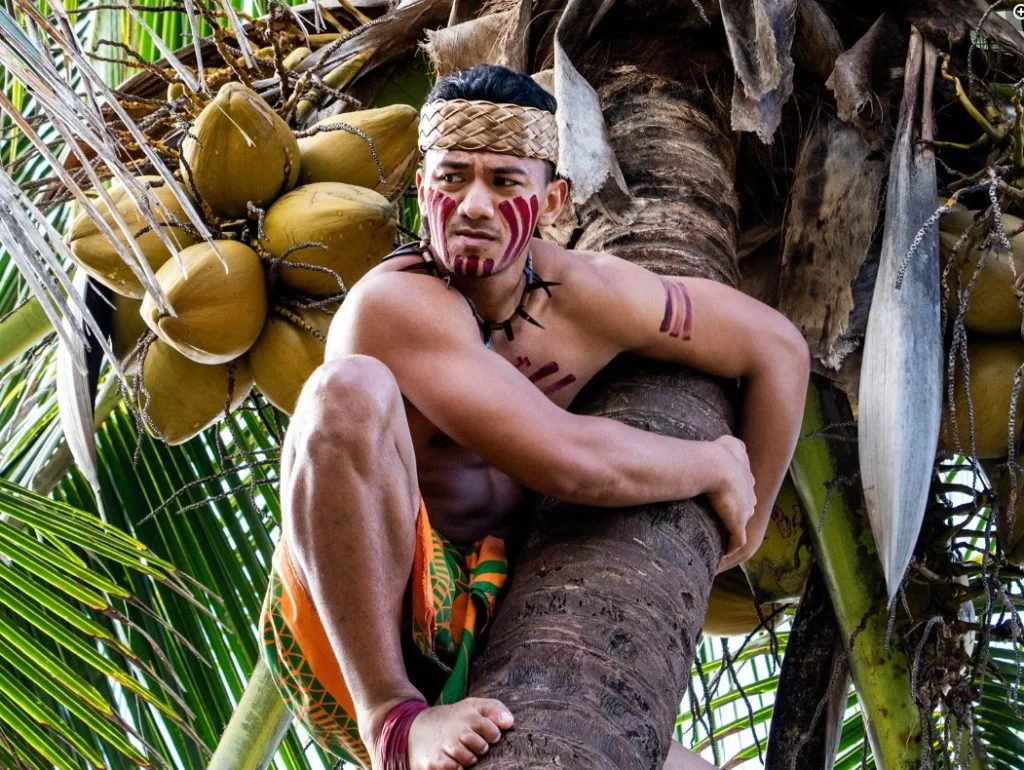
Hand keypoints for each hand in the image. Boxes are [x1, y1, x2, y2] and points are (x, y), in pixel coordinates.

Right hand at [704, 435, 755, 564]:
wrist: (717, 466)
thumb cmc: (718, 452)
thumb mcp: (729, 443)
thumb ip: (731, 443)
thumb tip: (728, 441)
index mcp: (746, 478)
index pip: (745, 490)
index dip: (736, 496)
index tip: (726, 502)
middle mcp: (749, 495)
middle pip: (746, 509)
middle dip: (737, 516)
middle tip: (723, 524)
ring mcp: (745, 511)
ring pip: (742, 526)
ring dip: (733, 535)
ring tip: (723, 544)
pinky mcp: (738, 524)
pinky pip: (736, 542)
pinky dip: (730, 550)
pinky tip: (722, 557)